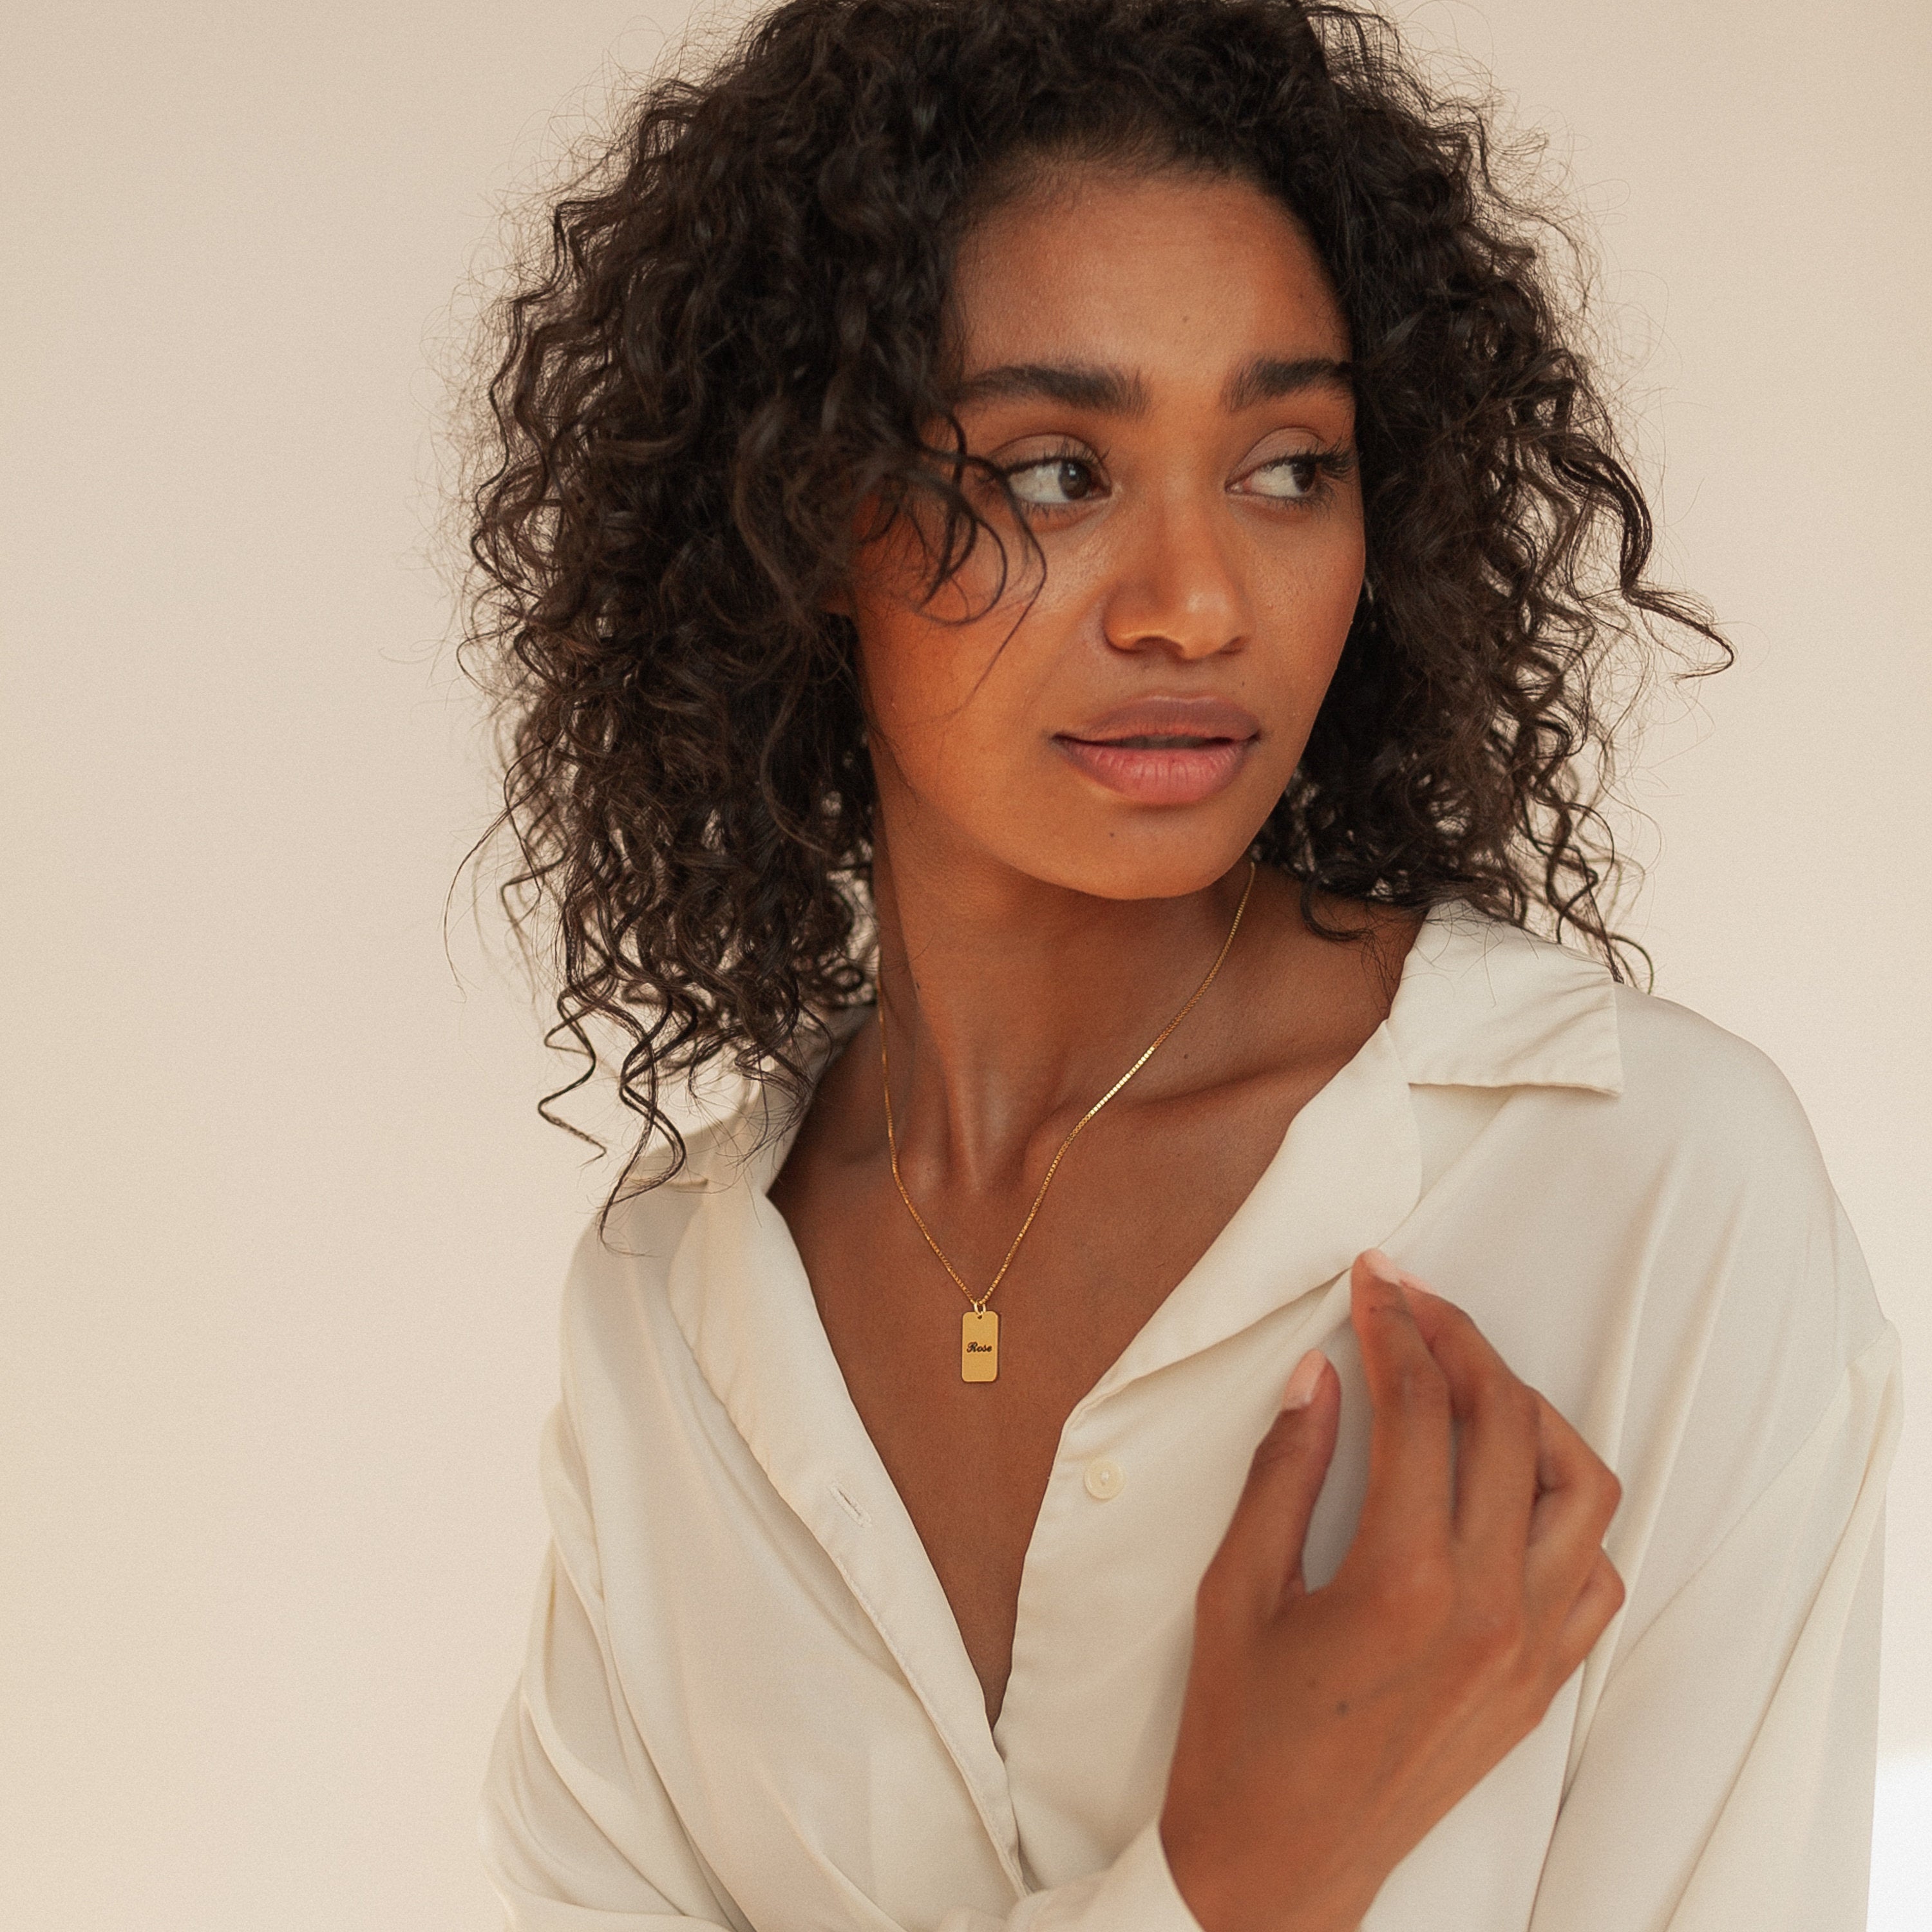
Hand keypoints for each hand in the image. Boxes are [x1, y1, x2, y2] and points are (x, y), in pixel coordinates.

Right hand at [1159, 1250, 1624, 1931]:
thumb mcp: (1235, 1589)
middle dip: (1459, 1341)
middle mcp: (1489, 1610)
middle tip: (1412, 1301)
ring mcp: (1529, 1650)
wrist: (1278, 1869)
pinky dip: (1565, 1509)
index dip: (1394, 1324)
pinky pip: (1595, 1572)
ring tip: (1470, 1381)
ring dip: (1530, 1414)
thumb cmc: (1240, 1734)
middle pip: (1506, 1424)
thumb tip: (1317, 1376)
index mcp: (1404, 1581)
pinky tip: (1508, 1487)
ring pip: (1581, 1489)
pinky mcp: (1542, 1684)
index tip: (1373, 1281)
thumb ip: (1283, 1471)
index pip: (1419, 1406)